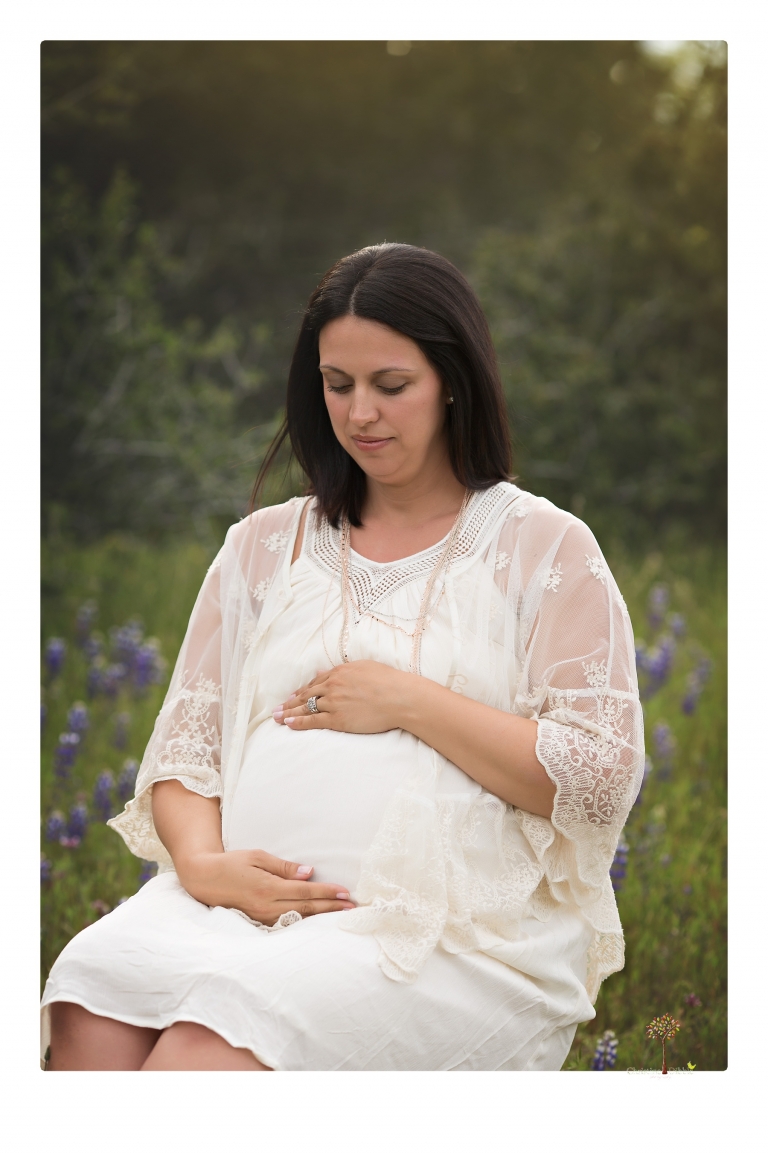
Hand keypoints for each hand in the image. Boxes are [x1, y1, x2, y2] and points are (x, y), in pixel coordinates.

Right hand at [175, 849, 355, 924]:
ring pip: (299, 918)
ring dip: (321, 917)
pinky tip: (317, 922)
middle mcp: (267, 905)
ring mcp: (263, 917)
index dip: (327, 892)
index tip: (346, 893)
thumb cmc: (231, 863)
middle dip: (331, 907)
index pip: (305, 891)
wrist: (203, 880)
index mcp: (268, 887)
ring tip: (340, 915)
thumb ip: (283, 867)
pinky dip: (304, 923)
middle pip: (307, 908)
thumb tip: (308, 872)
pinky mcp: (259, 922)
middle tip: (352, 907)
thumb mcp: (257, 857)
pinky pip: (287, 924)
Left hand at [272, 660, 413, 733]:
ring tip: (277, 718)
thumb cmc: (388, 681)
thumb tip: (325, 671)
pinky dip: (299, 722)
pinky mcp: (338, 719)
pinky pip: (313, 721)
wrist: (399, 697)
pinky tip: (289, 724)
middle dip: (289, 702)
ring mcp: (334, 702)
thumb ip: (344, 670)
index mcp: (340, 672)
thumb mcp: (364, 667)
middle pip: (306, 695)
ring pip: (306, 708)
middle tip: (277, 708)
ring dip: (289, 713)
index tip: (293, 696)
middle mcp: (333, 686)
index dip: (303, 690)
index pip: (316, 682)